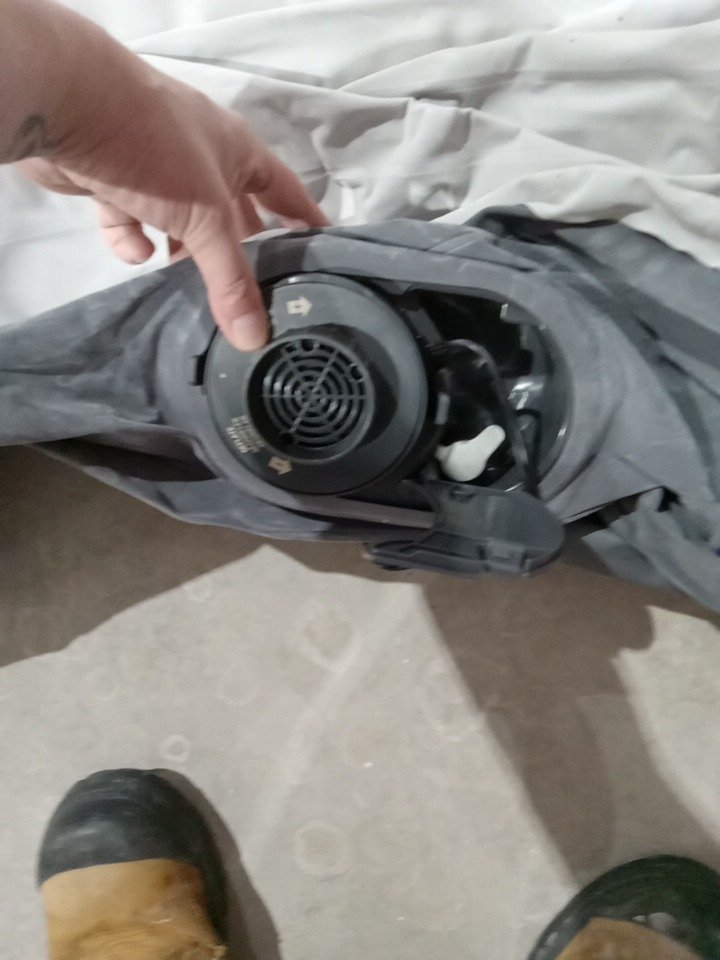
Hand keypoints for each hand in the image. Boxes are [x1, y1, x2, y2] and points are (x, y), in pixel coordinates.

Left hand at [18, 61, 326, 349]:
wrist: (67, 103)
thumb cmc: (158, 150)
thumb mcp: (207, 218)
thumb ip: (230, 280)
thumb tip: (255, 340)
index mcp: (239, 153)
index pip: (286, 192)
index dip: (306, 222)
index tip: (324, 255)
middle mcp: (203, 156)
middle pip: (233, 214)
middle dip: (238, 253)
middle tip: (250, 297)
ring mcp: (156, 165)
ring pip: (181, 222)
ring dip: (183, 254)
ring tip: (188, 291)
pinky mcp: (114, 179)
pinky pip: (133, 219)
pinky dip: (134, 239)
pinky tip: (135, 251)